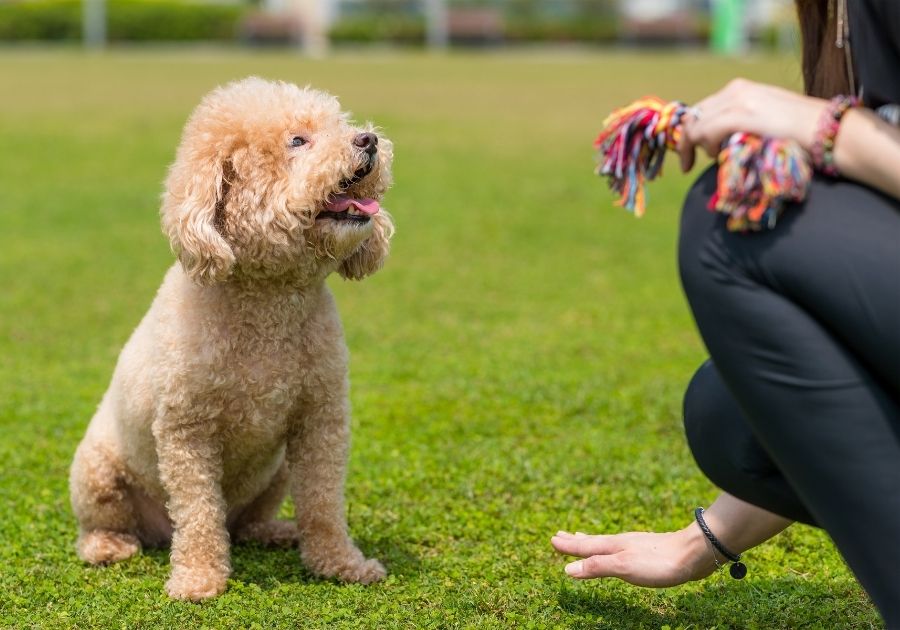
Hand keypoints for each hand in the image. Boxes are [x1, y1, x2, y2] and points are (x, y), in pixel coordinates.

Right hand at [550, 527, 716, 587]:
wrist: (693, 553)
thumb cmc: (658, 562)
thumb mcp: (623, 567)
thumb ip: (597, 567)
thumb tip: (568, 569)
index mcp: (613, 546)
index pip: (585, 546)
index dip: (568, 546)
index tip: (552, 540)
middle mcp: (621, 543)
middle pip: (593, 541)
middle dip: (576, 541)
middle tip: (560, 535)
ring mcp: (634, 546)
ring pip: (606, 543)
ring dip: (591, 542)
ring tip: (581, 538)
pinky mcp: (647, 552)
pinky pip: (618, 548)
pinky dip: (608, 548)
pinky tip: (617, 550)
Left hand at [677, 78, 827, 171]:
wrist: (825, 129)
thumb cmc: (799, 133)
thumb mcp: (763, 122)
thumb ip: (740, 125)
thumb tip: (718, 144)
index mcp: (740, 89)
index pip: (702, 109)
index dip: (690, 131)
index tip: (688, 153)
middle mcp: (736, 90)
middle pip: (694, 115)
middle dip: (686, 140)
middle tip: (687, 163)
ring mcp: (738, 100)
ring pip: (696, 124)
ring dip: (695, 146)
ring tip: (711, 159)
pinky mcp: (740, 114)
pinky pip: (706, 131)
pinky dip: (703, 145)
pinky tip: (714, 155)